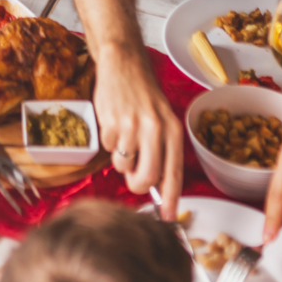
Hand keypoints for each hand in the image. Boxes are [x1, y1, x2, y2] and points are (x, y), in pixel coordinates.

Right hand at [93, 45, 183, 218]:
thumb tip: (155, 186)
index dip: (170, 199)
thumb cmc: (144, 96)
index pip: (174, 172)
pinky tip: (114, 124)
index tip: (166, 217)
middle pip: (147, 177)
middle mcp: (155, 129)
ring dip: (121, 160)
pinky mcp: (110, 122)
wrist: (123, 64)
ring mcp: (131, 125)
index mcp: (173, 130)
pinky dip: (109, 142)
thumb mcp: (162, 119)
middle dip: (138, 185)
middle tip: (133, 179)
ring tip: (124, 138)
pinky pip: (108, 149)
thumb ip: (162, 149)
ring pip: (124, 165)